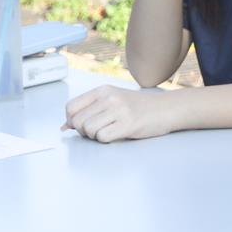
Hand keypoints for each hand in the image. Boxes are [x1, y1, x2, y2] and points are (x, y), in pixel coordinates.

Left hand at [62, 85, 176, 142]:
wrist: (165, 108)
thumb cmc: (138, 107)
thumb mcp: (112, 100)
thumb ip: (90, 109)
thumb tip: (66, 125)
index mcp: (102, 91)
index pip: (71, 107)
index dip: (71, 121)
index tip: (79, 126)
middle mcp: (108, 98)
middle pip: (77, 121)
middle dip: (83, 131)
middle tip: (95, 132)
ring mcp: (118, 110)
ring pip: (88, 129)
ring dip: (94, 136)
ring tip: (107, 132)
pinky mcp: (128, 124)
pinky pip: (102, 137)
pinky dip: (105, 140)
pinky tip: (116, 134)